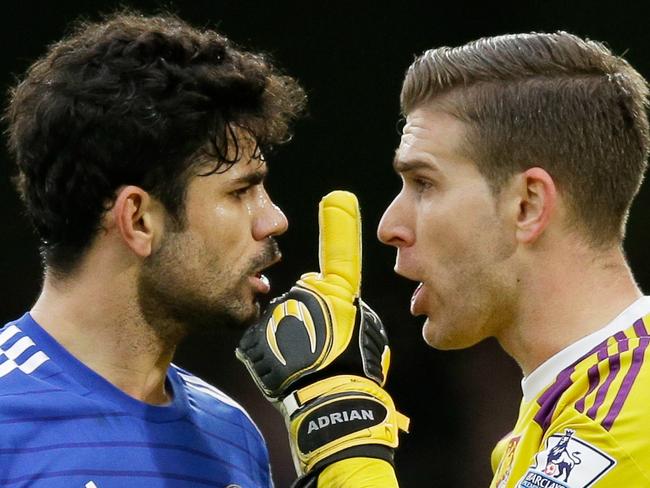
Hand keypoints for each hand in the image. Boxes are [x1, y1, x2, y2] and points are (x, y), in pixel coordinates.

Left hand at [237, 190, 408, 475]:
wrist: (330, 408)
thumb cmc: (354, 376)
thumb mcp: (365, 339)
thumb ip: (347, 312)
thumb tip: (328, 300)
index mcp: (340, 298)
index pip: (342, 258)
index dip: (341, 229)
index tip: (339, 199)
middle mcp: (309, 300)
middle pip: (304, 297)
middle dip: (308, 317)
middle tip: (321, 349)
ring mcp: (282, 317)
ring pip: (283, 319)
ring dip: (289, 337)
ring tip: (304, 363)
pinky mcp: (258, 338)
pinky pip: (264, 339)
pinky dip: (271, 353)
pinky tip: (286, 369)